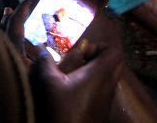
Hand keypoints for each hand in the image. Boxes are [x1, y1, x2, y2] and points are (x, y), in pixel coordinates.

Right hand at [3, 0, 124, 122]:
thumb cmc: (62, 110)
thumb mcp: (49, 82)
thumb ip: (45, 62)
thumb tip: (42, 51)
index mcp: (101, 74)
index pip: (113, 51)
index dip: (98, 46)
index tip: (80, 54)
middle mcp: (110, 85)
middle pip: (114, 63)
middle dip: (97, 58)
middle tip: (78, 63)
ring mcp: (108, 99)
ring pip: (110, 77)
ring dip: (95, 72)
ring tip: (74, 78)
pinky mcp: (103, 111)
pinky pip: (105, 91)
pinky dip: (95, 86)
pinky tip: (75, 93)